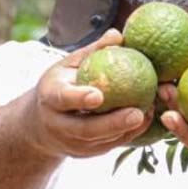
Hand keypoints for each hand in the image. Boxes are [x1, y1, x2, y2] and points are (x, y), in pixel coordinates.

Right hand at [29, 29, 148, 157]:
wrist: (39, 124)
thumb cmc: (60, 84)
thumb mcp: (68, 65)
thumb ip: (91, 51)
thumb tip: (118, 35)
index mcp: (50, 98)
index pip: (63, 99)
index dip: (79, 98)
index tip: (98, 95)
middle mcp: (57, 125)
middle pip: (85, 129)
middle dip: (112, 123)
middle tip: (137, 113)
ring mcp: (71, 143)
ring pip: (100, 141)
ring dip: (126, 130)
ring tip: (148, 114)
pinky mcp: (85, 153)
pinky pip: (109, 146)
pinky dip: (128, 134)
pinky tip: (145, 119)